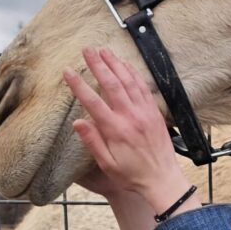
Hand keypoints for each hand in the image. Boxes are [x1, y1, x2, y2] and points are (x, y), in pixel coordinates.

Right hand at [63, 48, 192, 214]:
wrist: (163, 180)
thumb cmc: (132, 176)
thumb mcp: (107, 165)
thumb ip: (92, 141)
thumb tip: (77, 121)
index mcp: (116, 130)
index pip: (92, 101)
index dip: (78, 84)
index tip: (68, 71)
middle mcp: (131, 117)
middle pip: (111, 83)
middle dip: (98, 64)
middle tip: (87, 49)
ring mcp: (144, 112)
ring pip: (128, 81)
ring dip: (115, 63)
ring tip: (103, 50)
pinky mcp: (154, 112)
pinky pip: (143, 87)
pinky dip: (133, 73)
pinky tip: (125, 64)